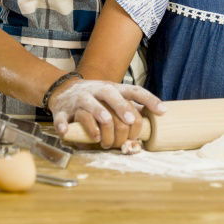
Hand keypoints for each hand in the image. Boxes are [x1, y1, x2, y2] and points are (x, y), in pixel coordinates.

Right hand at [49, 79, 164, 149]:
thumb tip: (153, 124)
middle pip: (111, 95)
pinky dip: (63, 125)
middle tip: (128, 121)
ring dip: (97, 118)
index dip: (149, 99)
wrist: (64, 90)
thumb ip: (130, 109)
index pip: (134, 91)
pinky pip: (62, 117)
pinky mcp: (62, 110)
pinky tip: (66, 131)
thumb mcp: (114, 98)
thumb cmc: (97, 99)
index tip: (162, 111)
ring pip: (89, 106)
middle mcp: (97, 91)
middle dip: (120, 108)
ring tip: (101, 135)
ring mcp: (79, 100)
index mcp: (114, 89)